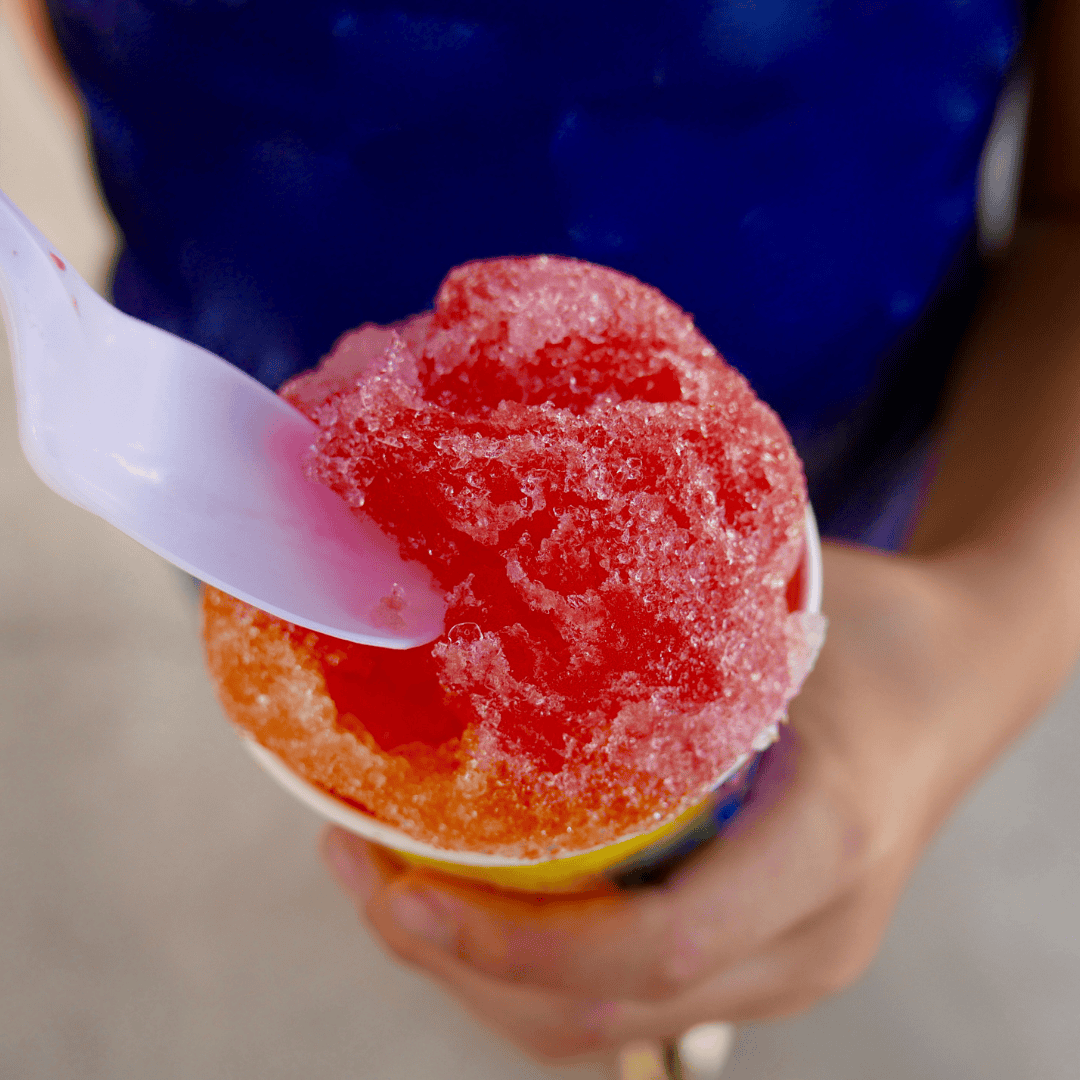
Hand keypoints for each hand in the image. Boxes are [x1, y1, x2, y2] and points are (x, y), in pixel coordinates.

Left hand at [322, 542, 1049, 1059]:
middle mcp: (808, 935)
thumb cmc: (872, 634)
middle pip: (604, 1013)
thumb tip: (496, 606)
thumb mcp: (779, 609)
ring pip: (603, 1028)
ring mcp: (787, 961)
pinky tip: (468, 894)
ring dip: (478, 976)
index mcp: (823, 841)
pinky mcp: (762, 956)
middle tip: (362, 870)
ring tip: (386, 882)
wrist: (958, 682)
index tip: (401, 886)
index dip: (517, 942)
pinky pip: (624, 999)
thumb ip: (665, 632)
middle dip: (460, 965)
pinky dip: (528, 968)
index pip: (658, 944)